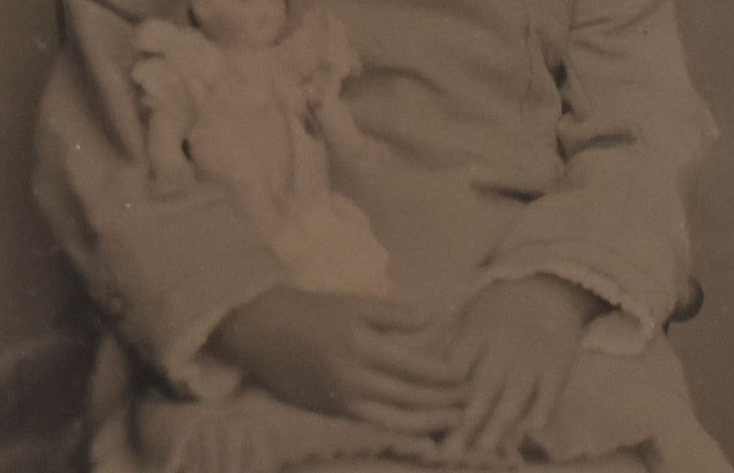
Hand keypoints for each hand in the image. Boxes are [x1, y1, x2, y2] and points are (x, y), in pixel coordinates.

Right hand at [209, 286, 466, 435]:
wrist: (262, 331)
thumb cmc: (311, 311)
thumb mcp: (353, 304)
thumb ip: (394, 314)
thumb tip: (434, 318)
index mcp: (361, 346)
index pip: (414, 367)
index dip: (444, 374)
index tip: (467, 374)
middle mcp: (354, 378)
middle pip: (410, 397)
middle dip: (444, 401)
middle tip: (471, 400)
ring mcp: (343, 400)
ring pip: (395, 419)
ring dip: (429, 423)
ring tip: (454, 422)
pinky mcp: (333, 412)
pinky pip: (375, 425)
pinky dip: (402, 429)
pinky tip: (420, 428)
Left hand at [442, 275, 600, 455]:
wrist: (546, 286)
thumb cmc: (496, 308)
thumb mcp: (466, 316)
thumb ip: (443, 344)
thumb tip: (409, 367)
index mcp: (475, 331)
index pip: (455, 366)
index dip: (442, 392)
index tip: (427, 418)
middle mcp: (503, 345)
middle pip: (483, 385)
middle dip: (467, 419)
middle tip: (450, 449)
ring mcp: (532, 356)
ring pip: (516, 393)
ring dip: (500, 421)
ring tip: (485, 449)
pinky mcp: (558, 365)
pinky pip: (551, 391)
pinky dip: (542, 410)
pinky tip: (530, 431)